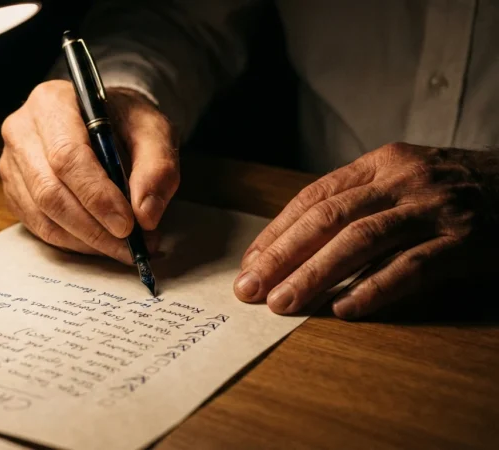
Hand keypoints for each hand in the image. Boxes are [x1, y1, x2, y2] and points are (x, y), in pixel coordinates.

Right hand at [0, 80, 178, 262]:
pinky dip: (72, 241)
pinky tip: (100, 242)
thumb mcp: (154, 131)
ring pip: (42, 214)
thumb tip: (146, 214)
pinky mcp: (13, 190)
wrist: (105, 121)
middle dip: (93, 226)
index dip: (97, 196)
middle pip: (49, 190)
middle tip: (130, 245)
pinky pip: (38, 226)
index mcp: (52, 102)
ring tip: (122, 246)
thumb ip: (157, 168)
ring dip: (85, 239)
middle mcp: (22, 130)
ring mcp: (12, 162)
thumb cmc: (125, 122)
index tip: (127, 224)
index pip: (67, 156)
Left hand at [234, 143, 498, 319]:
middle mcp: (403, 180)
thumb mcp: (406, 178)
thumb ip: (359, 201)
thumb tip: (298, 242)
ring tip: (283, 304)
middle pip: (328, 218)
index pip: (314, 197)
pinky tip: (345, 310)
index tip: (250, 262)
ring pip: (361, 241)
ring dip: (315, 275)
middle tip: (249, 289)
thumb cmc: (457, 189)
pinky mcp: (466, 241)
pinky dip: (374, 289)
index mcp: (382, 163)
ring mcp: (435, 209)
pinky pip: (411, 268)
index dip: (277, 231)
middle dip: (282, 256)